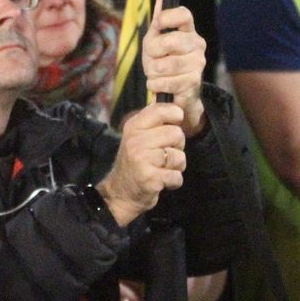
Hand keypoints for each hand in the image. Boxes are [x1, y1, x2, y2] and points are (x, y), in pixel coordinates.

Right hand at [95, 102, 186, 226]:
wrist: (120, 193)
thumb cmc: (135, 162)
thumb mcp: (138, 137)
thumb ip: (154, 122)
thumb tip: (175, 107)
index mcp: (134, 127)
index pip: (160, 110)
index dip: (175, 114)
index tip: (175, 122)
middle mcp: (136, 140)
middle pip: (176, 134)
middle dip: (177, 147)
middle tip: (164, 155)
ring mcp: (142, 159)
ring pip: (179, 156)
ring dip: (176, 166)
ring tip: (163, 169)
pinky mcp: (150, 178)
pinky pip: (176, 176)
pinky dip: (174, 181)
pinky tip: (162, 181)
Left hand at [141, 0, 205, 133]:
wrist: (176, 94)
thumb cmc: (164, 63)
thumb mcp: (156, 41)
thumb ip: (158, 24)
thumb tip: (161, 0)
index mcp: (188, 30)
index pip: (184, 14)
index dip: (168, 17)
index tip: (157, 25)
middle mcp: (197, 44)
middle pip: (169, 41)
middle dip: (152, 52)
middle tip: (151, 59)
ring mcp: (198, 63)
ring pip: (164, 65)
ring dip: (152, 72)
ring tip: (155, 74)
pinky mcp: (194, 82)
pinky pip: (165, 82)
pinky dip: (155, 85)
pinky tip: (159, 85)